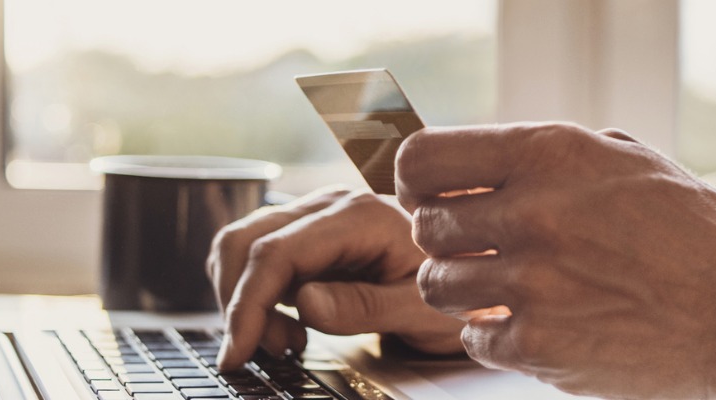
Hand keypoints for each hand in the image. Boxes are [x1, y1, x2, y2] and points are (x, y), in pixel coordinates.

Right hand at [208, 187, 463, 369]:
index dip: (246, 304)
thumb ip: (363, 307)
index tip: (237, 352)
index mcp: (358, 217)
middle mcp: (329, 206)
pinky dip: (254, 294)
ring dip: (244, 298)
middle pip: (244, 240)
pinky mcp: (309, 236)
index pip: (275, 252)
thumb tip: (302, 303)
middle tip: (271, 352)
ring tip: (286, 341)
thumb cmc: (457, 297)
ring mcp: (315, 217)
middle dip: (239, 303)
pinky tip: (290, 326)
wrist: (478, 277)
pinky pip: (257, 256)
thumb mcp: (423, 313)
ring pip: (241, 244)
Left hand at [396, 123, 715, 398]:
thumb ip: (544, 156)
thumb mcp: (623, 159)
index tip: (428, 195)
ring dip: (460, 288)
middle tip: (475, 248)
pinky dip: (493, 334)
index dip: (416, 181)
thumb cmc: (691, 233)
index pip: (423, 160)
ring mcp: (531, 283)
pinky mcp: (538, 344)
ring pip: (436, 286)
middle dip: (444, 239)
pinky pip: (472, 338)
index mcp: (548, 156)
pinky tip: (530, 322)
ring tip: (501, 288)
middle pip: (423, 227)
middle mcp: (531, 214)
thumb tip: (476, 166)